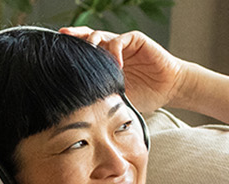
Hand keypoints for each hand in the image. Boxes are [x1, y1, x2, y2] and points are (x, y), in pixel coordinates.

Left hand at [58, 27, 194, 113]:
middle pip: (88, 37)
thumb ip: (103, 93)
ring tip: (92, 58)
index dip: (72, 52)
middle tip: (64, 37)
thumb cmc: (147, 95)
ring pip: (101, 36)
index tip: (57, 55)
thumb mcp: (119, 96)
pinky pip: (120, 40)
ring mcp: (124, 43)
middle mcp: (112, 49)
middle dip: (75, 36)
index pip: (85, 53)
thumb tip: (79, 103)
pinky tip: (117, 65)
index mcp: (106, 62)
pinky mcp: (136, 39)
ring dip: (94, 45)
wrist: (171, 89)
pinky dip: (115, 51)